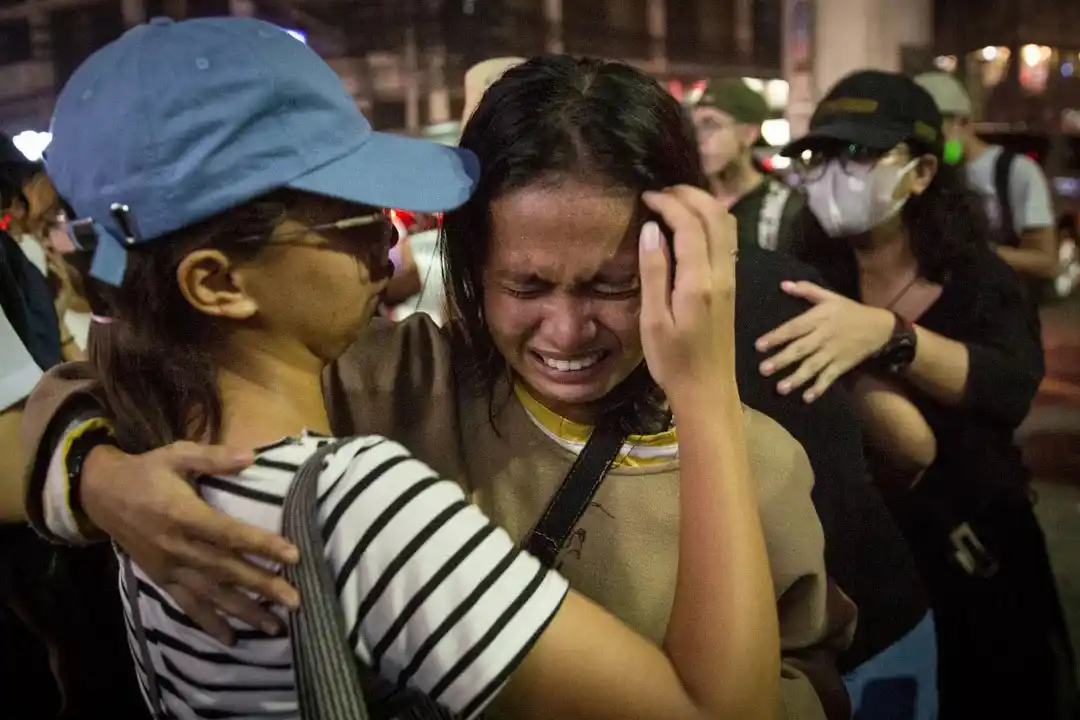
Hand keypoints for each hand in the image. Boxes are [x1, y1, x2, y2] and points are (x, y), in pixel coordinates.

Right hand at [82, 442, 300, 644]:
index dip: (262, 545)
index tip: (294, 555)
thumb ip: (213, 456)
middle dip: (263, 586)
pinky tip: (231, 640)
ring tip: (275, 626)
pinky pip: (187, 605)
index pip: (230, 534)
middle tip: (295, 601)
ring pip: (211, 594)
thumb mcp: (176, 454)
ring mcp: (169, 567)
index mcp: (184, 515)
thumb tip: (251, 455)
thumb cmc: (146, 472)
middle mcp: (178, 547)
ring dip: (244, 612)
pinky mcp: (160, 580)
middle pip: (226, 570)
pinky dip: (209, 623)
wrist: (100, 494)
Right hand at [638, 185, 737, 398]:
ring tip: (674, 201)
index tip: (645, 196)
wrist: (708, 390)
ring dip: (703, 204)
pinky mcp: (731, 285)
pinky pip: (727, 239)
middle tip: (660, 192)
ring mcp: (731, 278)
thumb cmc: (673, 362)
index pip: (689, 224)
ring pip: (726, 224)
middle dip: (689, 194)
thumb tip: (651, 230)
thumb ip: (654, 273)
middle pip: (715, 215)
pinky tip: (690, 226)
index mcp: (699, 281)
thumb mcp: (654, 321)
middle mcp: (722, 274)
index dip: (668, 202)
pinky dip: (711, 220)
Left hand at [755, 281, 893, 401]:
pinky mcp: (843, 365)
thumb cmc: (850, 311)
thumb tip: (783, 284)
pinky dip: (819, 388)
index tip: (759, 345)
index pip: (794, 327)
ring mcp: (833, 352)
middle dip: (782, 360)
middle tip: (764, 370)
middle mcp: (824, 336)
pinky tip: (806, 398)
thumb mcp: (831, 297)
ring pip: (813, 366)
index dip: (777, 336)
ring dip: (797, 378)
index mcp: (820, 318)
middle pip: (801, 349)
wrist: (880, 327)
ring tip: (780, 388)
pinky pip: (829, 377)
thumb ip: (807, 290)